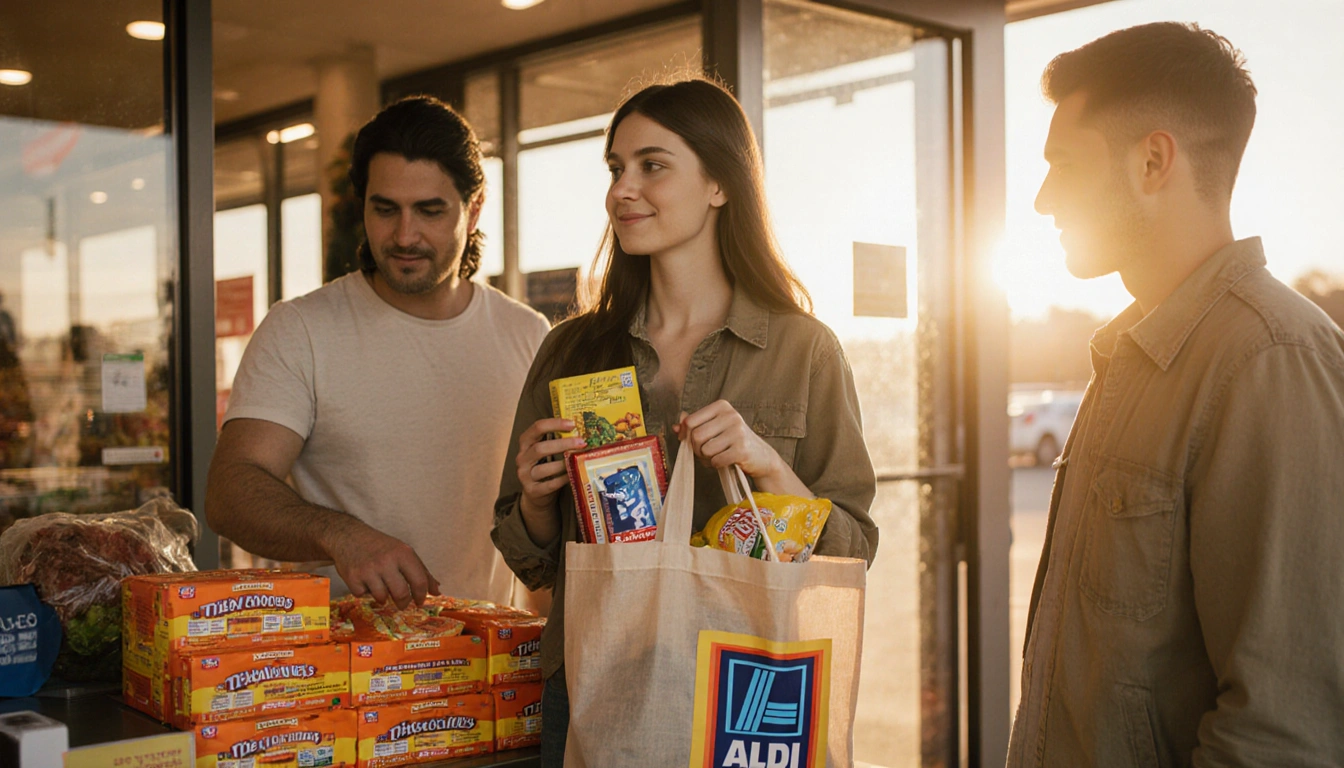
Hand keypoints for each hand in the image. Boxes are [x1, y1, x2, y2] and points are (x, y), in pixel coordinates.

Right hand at [324, 523, 439, 608]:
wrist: (349, 536)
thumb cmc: (380, 546)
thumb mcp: (403, 552)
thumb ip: (422, 571)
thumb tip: (437, 591)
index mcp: (403, 553)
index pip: (419, 581)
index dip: (421, 595)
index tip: (420, 601)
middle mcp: (386, 561)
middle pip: (401, 594)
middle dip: (403, 603)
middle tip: (402, 604)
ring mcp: (368, 569)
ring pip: (382, 598)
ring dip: (383, 598)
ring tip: (381, 588)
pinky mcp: (352, 577)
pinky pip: (363, 595)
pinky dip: (365, 592)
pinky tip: (364, 581)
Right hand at [514, 418, 586, 531]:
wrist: (536, 494)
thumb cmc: (545, 467)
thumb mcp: (547, 451)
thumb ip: (557, 440)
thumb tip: (581, 429)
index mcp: (525, 443)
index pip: (536, 428)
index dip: (554, 423)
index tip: (572, 423)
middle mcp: (522, 458)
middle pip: (539, 448)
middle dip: (562, 444)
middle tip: (581, 442)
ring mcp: (525, 476)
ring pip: (543, 468)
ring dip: (563, 463)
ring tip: (578, 460)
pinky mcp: (532, 491)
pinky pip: (549, 484)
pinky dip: (563, 479)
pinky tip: (573, 474)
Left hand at [673, 400, 783, 480]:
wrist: (762, 456)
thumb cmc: (734, 441)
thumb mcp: (715, 428)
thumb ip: (695, 425)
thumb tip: (676, 426)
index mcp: (722, 406)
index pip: (690, 421)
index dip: (685, 435)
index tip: (689, 442)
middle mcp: (731, 415)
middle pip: (696, 436)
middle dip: (697, 449)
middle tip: (705, 453)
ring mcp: (738, 432)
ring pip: (705, 450)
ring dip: (706, 459)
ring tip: (716, 456)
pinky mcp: (742, 449)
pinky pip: (716, 460)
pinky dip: (716, 465)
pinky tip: (725, 461)